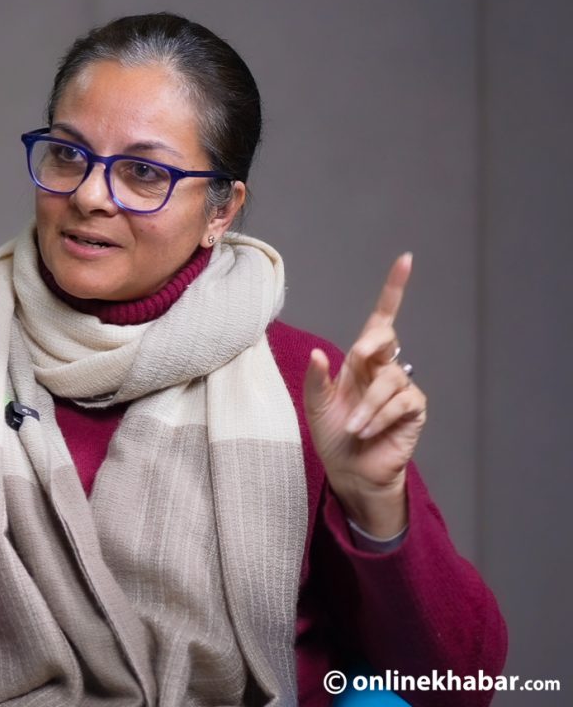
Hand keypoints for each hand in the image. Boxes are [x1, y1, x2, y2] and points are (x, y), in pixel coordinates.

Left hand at [303, 253, 427, 536]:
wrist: (348, 470)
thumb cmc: (332, 435)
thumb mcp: (316, 405)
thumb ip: (317, 379)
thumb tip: (321, 354)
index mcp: (360, 361)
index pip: (381, 319)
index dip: (394, 290)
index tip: (406, 260)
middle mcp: (383, 368)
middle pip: (386, 338)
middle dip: (371, 347)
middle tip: (358, 362)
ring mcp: (401, 388)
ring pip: (388, 380)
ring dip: (366, 406)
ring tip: (353, 427)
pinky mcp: (414, 409)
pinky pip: (400, 402)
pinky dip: (378, 417)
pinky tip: (367, 431)